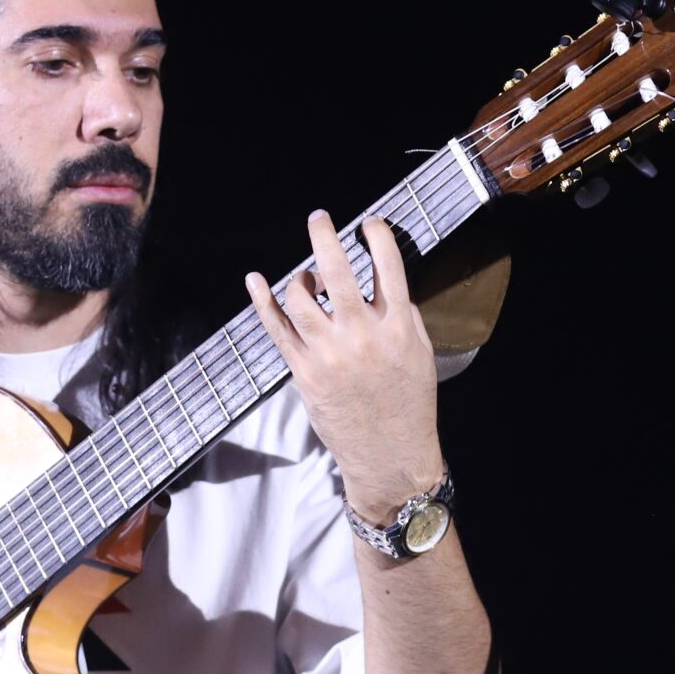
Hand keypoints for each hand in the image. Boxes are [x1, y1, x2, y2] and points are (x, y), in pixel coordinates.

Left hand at [245, 210, 444, 521]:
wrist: (389, 455)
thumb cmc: (409, 403)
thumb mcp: (419, 352)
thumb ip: (401, 314)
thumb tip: (381, 281)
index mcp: (397, 326)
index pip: (388, 265)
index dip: (376, 235)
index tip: (369, 222)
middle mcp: (361, 334)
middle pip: (337, 270)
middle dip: (324, 236)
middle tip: (319, 218)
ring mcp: (329, 352)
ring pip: (300, 297)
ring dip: (298, 277)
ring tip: (304, 277)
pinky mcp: (303, 371)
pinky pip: (276, 328)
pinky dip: (262, 301)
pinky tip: (255, 281)